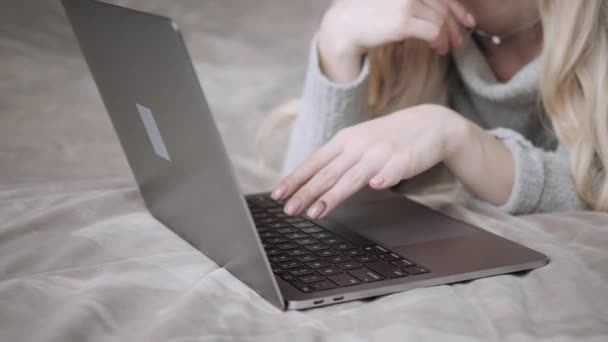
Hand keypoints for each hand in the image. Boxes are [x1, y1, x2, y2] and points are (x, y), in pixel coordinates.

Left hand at [272, 104, 472, 218]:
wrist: (430, 123)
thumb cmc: (387, 138)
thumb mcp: (357, 143)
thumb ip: (335, 161)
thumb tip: (307, 182)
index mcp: (344, 141)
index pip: (314, 163)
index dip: (295, 179)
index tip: (277, 195)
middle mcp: (358, 146)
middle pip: (328, 173)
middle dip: (306, 193)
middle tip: (289, 210)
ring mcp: (381, 152)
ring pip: (353, 177)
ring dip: (333, 195)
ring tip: (316, 212)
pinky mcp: (404, 159)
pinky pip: (392, 170)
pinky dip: (384, 178)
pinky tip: (377, 187)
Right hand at [319, 0, 475, 81]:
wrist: (343, 28)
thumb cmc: (365, 16)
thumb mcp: (390, 2)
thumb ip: (413, 3)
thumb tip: (436, 13)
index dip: (458, 7)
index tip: (467, 21)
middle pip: (443, 5)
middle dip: (455, 24)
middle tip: (460, 39)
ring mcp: (406, 2)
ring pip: (441, 19)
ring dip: (447, 36)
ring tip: (445, 48)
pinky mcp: (403, 20)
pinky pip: (433, 31)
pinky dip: (440, 41)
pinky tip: (438, 49)